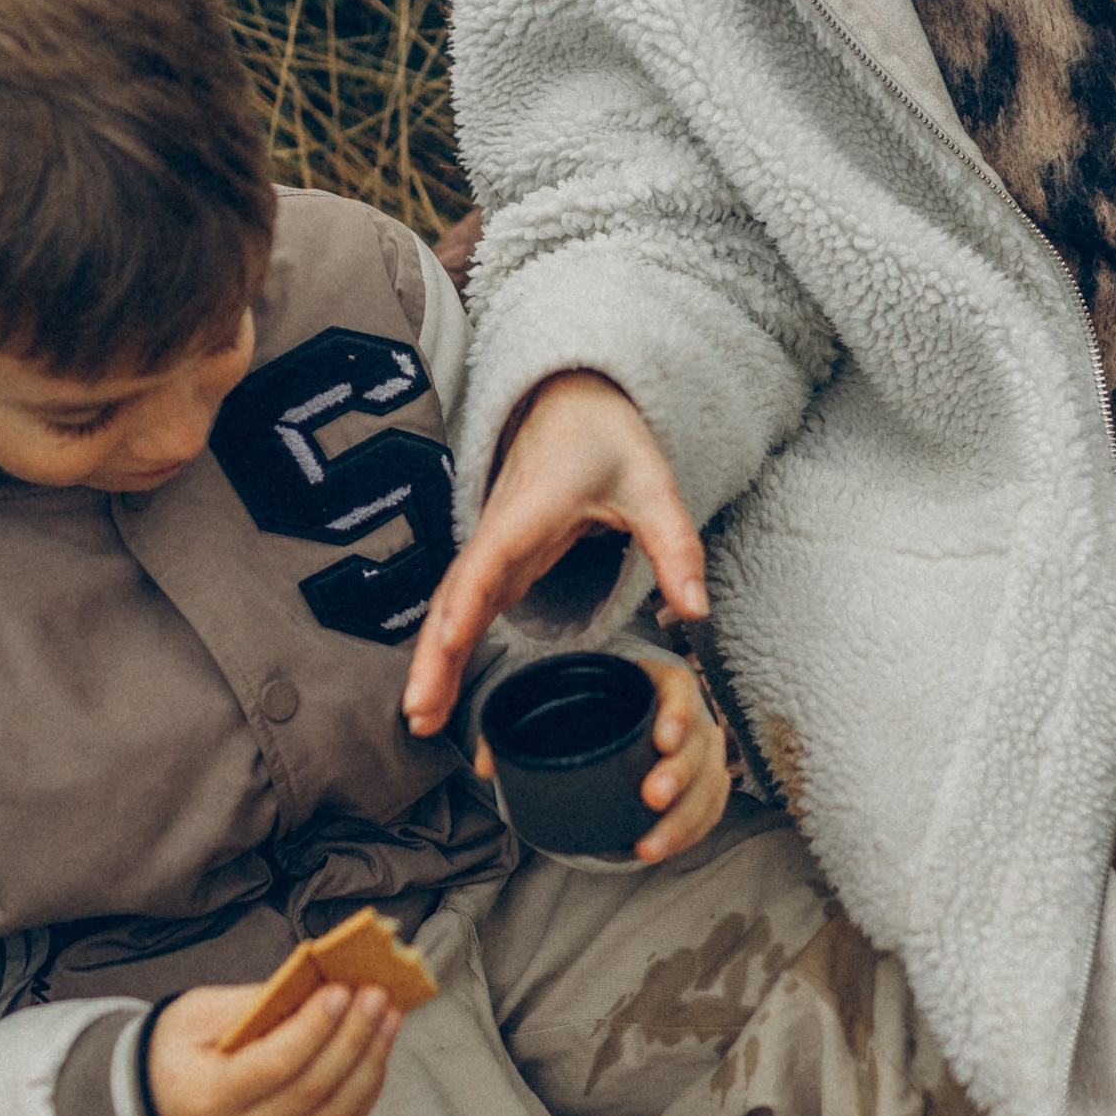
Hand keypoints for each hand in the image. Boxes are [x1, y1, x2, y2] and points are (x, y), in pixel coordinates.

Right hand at [145, 981, 399, 1115]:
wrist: (159, 1114)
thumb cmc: (179, 1054)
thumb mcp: (194, 1017)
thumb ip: (252, 1004)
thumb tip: (317, 985)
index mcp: (204, 1099)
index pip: (273, 1067)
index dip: (313, 1029)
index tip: (342, 990)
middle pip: (312, 1091)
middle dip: (353, 1038)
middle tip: (377, 996)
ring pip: (336, 1114)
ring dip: (370, 1061)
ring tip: (388, 1017)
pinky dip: (366, 1087)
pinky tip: (377, 1049)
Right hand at [404, 371, 707, 734]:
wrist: (576, 400)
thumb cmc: (608, 436)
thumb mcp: (652, 487)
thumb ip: (675, 549)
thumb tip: (696, 611)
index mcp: (527, 513)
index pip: (486, 565)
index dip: (463, 609)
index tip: (444, 649)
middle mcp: (499, 533)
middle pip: (454, 600)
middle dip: (432, 658)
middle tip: (420, 714)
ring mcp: (496, 548)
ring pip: (453, 607)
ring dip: (434, 659)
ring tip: (422, 716)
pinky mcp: (503, 558)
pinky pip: (468, 606)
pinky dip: (450, 645)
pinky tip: (443, 683)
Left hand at [475, 651, 732, 865]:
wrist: (607, 722)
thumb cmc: (582, 709)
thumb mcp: (553, 702)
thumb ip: (513, 727)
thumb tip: (486, 766)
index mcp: (657, 683)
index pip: (681, 689)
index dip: (679, 713)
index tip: (662, 739)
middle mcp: (688, 717)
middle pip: (698, 743)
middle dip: (680, 774)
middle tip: (652, 797)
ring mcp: (700, 754)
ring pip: (709, 784)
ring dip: (684, 817)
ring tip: (649, 846)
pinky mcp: (702, 785)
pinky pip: (709, 810)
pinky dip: (689, 832)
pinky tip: (661, 849)